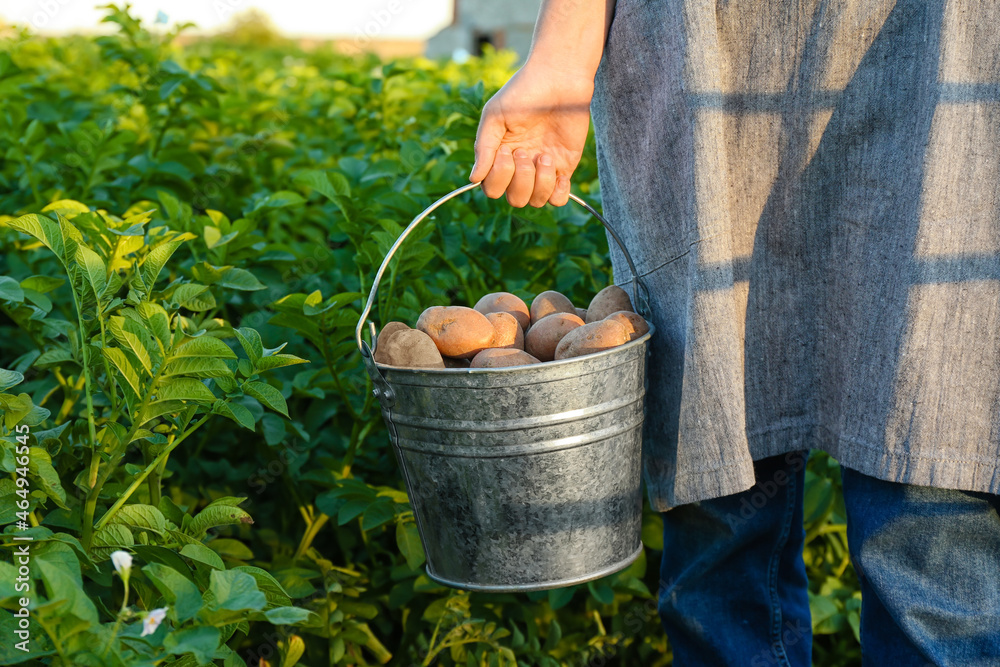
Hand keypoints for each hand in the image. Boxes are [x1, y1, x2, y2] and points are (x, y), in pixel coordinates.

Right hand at [469, 62, 593, 207]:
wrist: (559, 78)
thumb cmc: (523, 92)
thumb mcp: (495, 115)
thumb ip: (484, 147)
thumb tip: (474, 179)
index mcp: (499, 156)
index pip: (491, 188)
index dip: (498, 177)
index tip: (506, 150)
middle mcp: (519, 167)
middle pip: (514, 200)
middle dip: (520, 180)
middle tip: (526, 151)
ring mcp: (542, 169)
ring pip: (535, 201)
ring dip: (539, 183)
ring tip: (545, 155)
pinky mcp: (564, 167)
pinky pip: (558, 199)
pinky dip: (557, 193)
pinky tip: (558, 172)